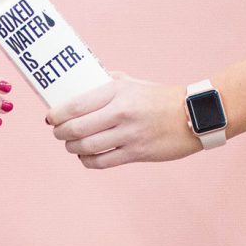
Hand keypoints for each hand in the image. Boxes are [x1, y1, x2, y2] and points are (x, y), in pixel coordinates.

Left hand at [45, 72, 201, 168]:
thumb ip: (107, 83)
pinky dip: (87, 161)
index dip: (56, 115)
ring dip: (72, 148)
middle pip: (76, 129)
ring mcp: (129, 135)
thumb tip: (81, 87)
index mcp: (116, 91)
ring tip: (71, 145)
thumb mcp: (133, 83)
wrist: (194, 114)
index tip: (50, 117)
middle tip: (58, 132)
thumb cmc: (160, 97)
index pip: (75, 105)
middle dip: (60, 133)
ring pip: (86, 147)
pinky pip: (102, 162)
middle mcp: (120, 112)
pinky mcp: (137, 153)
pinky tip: (86, 156)